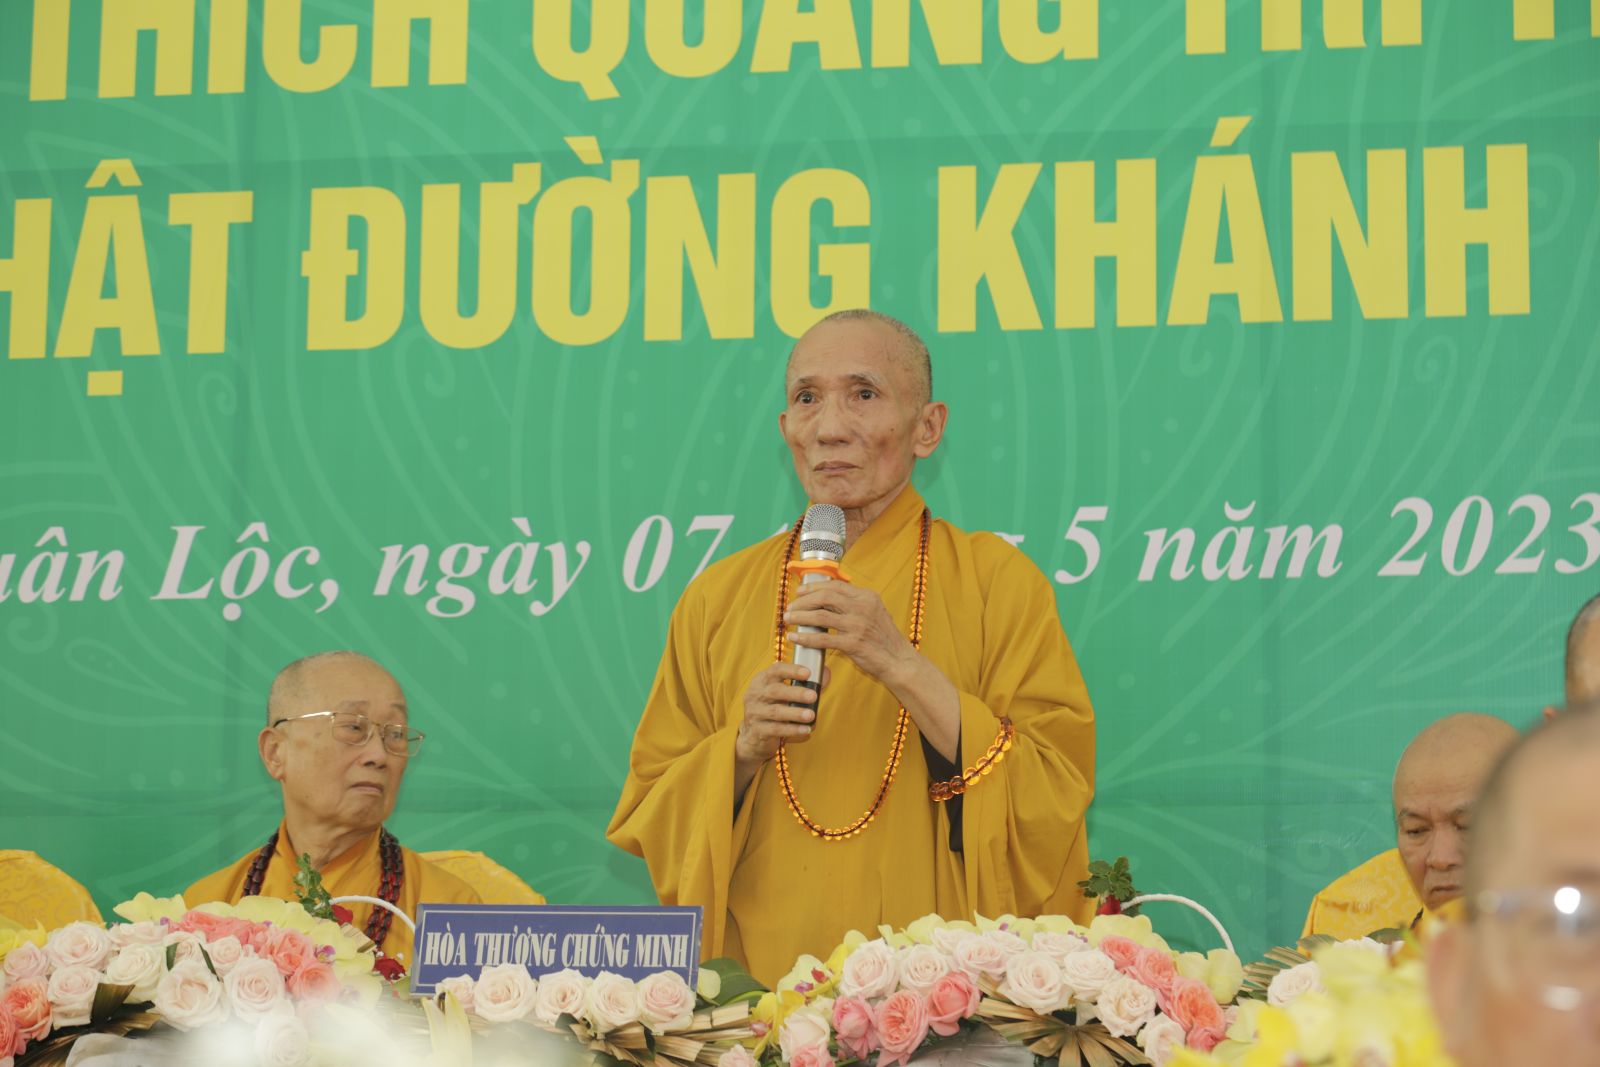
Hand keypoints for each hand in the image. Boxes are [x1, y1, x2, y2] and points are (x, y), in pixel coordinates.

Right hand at [735, 661, 829, 769]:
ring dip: (795, 713)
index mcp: (762, 680)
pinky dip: (793, 730)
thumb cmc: (773, 706)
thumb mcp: (783, 692)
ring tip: (811, 715)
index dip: (792, 670)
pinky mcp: (758, 730)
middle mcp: (755, 695)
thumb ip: (805, 683)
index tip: (808, 672)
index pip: (775, 670)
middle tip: (813, 696)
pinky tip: (806, 730)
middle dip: (796, 693)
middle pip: (775, 691)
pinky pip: (776, 729)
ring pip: (776, 712)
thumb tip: (826, 674)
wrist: (753, 734)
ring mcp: (755, 713)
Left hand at [784, 582, 916, 688]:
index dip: (814, 587)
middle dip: (803, 601)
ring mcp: (857, 626)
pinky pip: (822, 639)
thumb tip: (826, 600)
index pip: (835, 585)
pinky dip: (805, 638)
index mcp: (867, 597)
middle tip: (790, 608)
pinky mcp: (853, 644)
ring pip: (820, 616)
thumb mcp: (874, 613)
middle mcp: (862, 608)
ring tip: (788, 620)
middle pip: (824, 597)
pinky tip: (795, 638)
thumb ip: (854, 604)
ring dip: (800, 617)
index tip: (800, 592)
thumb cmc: (884, 639)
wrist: (899, 661)